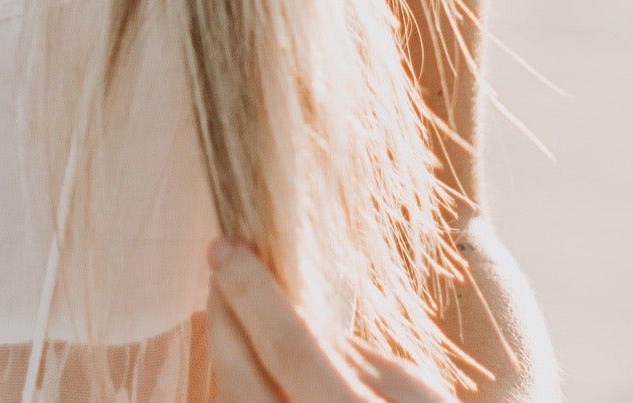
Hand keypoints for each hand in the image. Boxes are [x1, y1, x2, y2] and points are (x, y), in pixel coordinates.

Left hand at [207, 240, 455, 402]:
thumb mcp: (412, 390)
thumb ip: (352, 354)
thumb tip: (292, 307)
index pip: (289, 347)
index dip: (252, 293)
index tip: (226, 245)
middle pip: (241, 377)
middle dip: (223, 314)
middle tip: (220, 262)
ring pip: (231, 399)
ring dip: (226, 346)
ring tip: (230, 301)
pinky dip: (237, 380)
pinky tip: (246, 351)